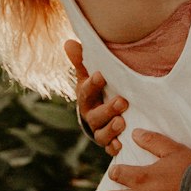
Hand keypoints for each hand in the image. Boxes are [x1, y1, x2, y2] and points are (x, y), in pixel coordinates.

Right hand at [63, 39, 127, 153]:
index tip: (102, 75)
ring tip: (122, 122)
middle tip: (122, 102)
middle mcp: (90, 115)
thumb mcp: (89, 72)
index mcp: (85, 97)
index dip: (92, 84)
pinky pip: (109, 148)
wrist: (100, 110)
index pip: (85, 91)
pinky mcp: (109, 142)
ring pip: (101, 134)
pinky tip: (120, 145)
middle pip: (95, 116)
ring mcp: (98, 130)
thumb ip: (82, 59)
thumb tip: (68, 42)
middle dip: (107, 110)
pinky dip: (114, 147)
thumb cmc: (97, 87)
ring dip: (111, 130)